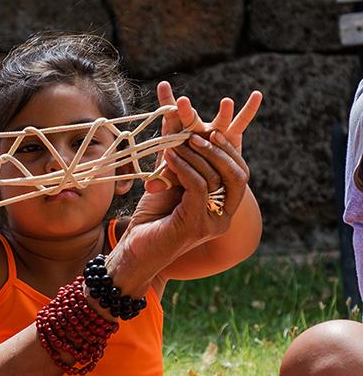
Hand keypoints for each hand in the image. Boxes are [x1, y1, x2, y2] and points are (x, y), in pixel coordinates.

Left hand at [114, 130, 250, 293]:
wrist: (135, 252)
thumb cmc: (151, 219)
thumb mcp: (168, 183)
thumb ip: (178, 159)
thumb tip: (177, 123)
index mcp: (223, 207)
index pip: (239, 173)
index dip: (228, 150)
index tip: (211, 130)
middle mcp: (223, 216)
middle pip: (238, 175)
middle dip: (219, 150)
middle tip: (198, 133)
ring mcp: (213, 222)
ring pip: (216, 178)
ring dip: (195, 155)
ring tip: (176, 142)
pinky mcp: (196, 224)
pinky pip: (198, 186)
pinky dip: (184, 167)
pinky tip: (169, 156)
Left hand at [147, 81, 261, 191]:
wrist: (205, 183)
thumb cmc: (184, 177)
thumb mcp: (173, 178)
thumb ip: (163, 179)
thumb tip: (150, 187)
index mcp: (178, 136)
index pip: (170, 118)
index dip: (167, 102)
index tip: (163, 86)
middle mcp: (196, 130)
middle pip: (191, 119)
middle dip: (187, 111)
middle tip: (183, 102)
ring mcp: (213, 131)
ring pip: (218, 121)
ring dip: (224, 112)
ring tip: (227, 102)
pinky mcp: (230, 135)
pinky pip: (241, 122)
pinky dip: (249, 110)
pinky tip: (257, 95)